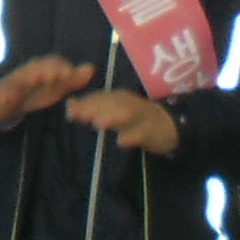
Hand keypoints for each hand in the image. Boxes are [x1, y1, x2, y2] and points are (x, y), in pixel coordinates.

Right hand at [0, 55, 96, 125]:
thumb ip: (72, 79)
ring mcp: (13, 83)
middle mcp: (28, 72)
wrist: (7, 105)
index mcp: (42, 70)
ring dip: (30, 76)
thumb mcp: (56, 88)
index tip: (69, 72)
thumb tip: (91, 68)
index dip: (61, 66)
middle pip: (37, 66)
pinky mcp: (1, 95)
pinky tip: (8, 99)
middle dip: (47, 68)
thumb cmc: (35, 93)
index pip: (53, 63)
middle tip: (56, 74)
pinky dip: (5, 96)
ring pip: (21, 77)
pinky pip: (3, 94)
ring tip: (38, 79)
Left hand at [64, 87, 183, 157]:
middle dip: (95, 108)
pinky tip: (121, 142)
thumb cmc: (135, 120)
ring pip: (126, 114)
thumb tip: (69, 106)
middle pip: (111, 103)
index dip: (85, 103)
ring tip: (98, 124)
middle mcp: (128, 103)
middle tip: (81, 116)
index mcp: (117, 98)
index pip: (99, 98)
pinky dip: (132, 136)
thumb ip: (93, 110)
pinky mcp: (153, 130)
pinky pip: (142, 132)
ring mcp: (142, 115)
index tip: (70, 112)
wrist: (170, 125)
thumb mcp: (114, 113)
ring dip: (112, 117)